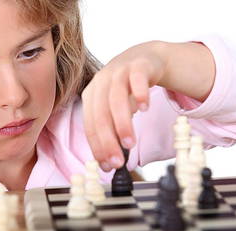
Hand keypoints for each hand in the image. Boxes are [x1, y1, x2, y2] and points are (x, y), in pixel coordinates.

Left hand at [82, 41, 168, 171]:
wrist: (145, 58)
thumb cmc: (127, 89)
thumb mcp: (115, 110)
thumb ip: (112, 132)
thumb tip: (110, 163)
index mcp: (91, 96)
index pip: (90, 125)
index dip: (97, 147)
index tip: (107, 165)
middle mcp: (101, 83)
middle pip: (101, 114)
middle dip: (108, 140)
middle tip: (118, 161)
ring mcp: (119, 71)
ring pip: (116, 98)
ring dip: (122, 123)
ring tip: (129, 142)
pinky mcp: (138, 65)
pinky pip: (137, 79)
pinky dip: (140, 94)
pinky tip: (144, 109)